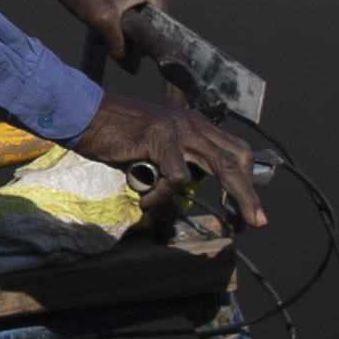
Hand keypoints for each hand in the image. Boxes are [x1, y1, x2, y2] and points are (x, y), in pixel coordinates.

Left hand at [54, 0, 172, 64]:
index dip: (144, 40)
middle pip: (149, 19)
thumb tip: (134, 69)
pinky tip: (100, 17)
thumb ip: (120, 47)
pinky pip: (129, 4)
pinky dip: (117, 15)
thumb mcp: (103, 23)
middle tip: (108, 36)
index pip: (160, 24)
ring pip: (138, 14)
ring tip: (102, 26)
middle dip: (131, 32)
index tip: (124, 46)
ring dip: (122, 25)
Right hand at [75, 78, 269, 227]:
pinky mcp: (160, 136)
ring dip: (234, 197)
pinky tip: (145, 202)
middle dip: (249, 193)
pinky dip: (163, 196)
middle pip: (236, 158)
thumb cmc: (113, 136)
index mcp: (194, 125)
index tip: (244, 212)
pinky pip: (176, 176)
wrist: (82, 114)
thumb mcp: (151, 153)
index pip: (233, 151)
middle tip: (256, 222)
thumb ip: (169, 171)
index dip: (244, 182)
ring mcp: (179, 128)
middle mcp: (192, 123)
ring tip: (234, 224)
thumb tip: (173, 207)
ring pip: (222, 164)